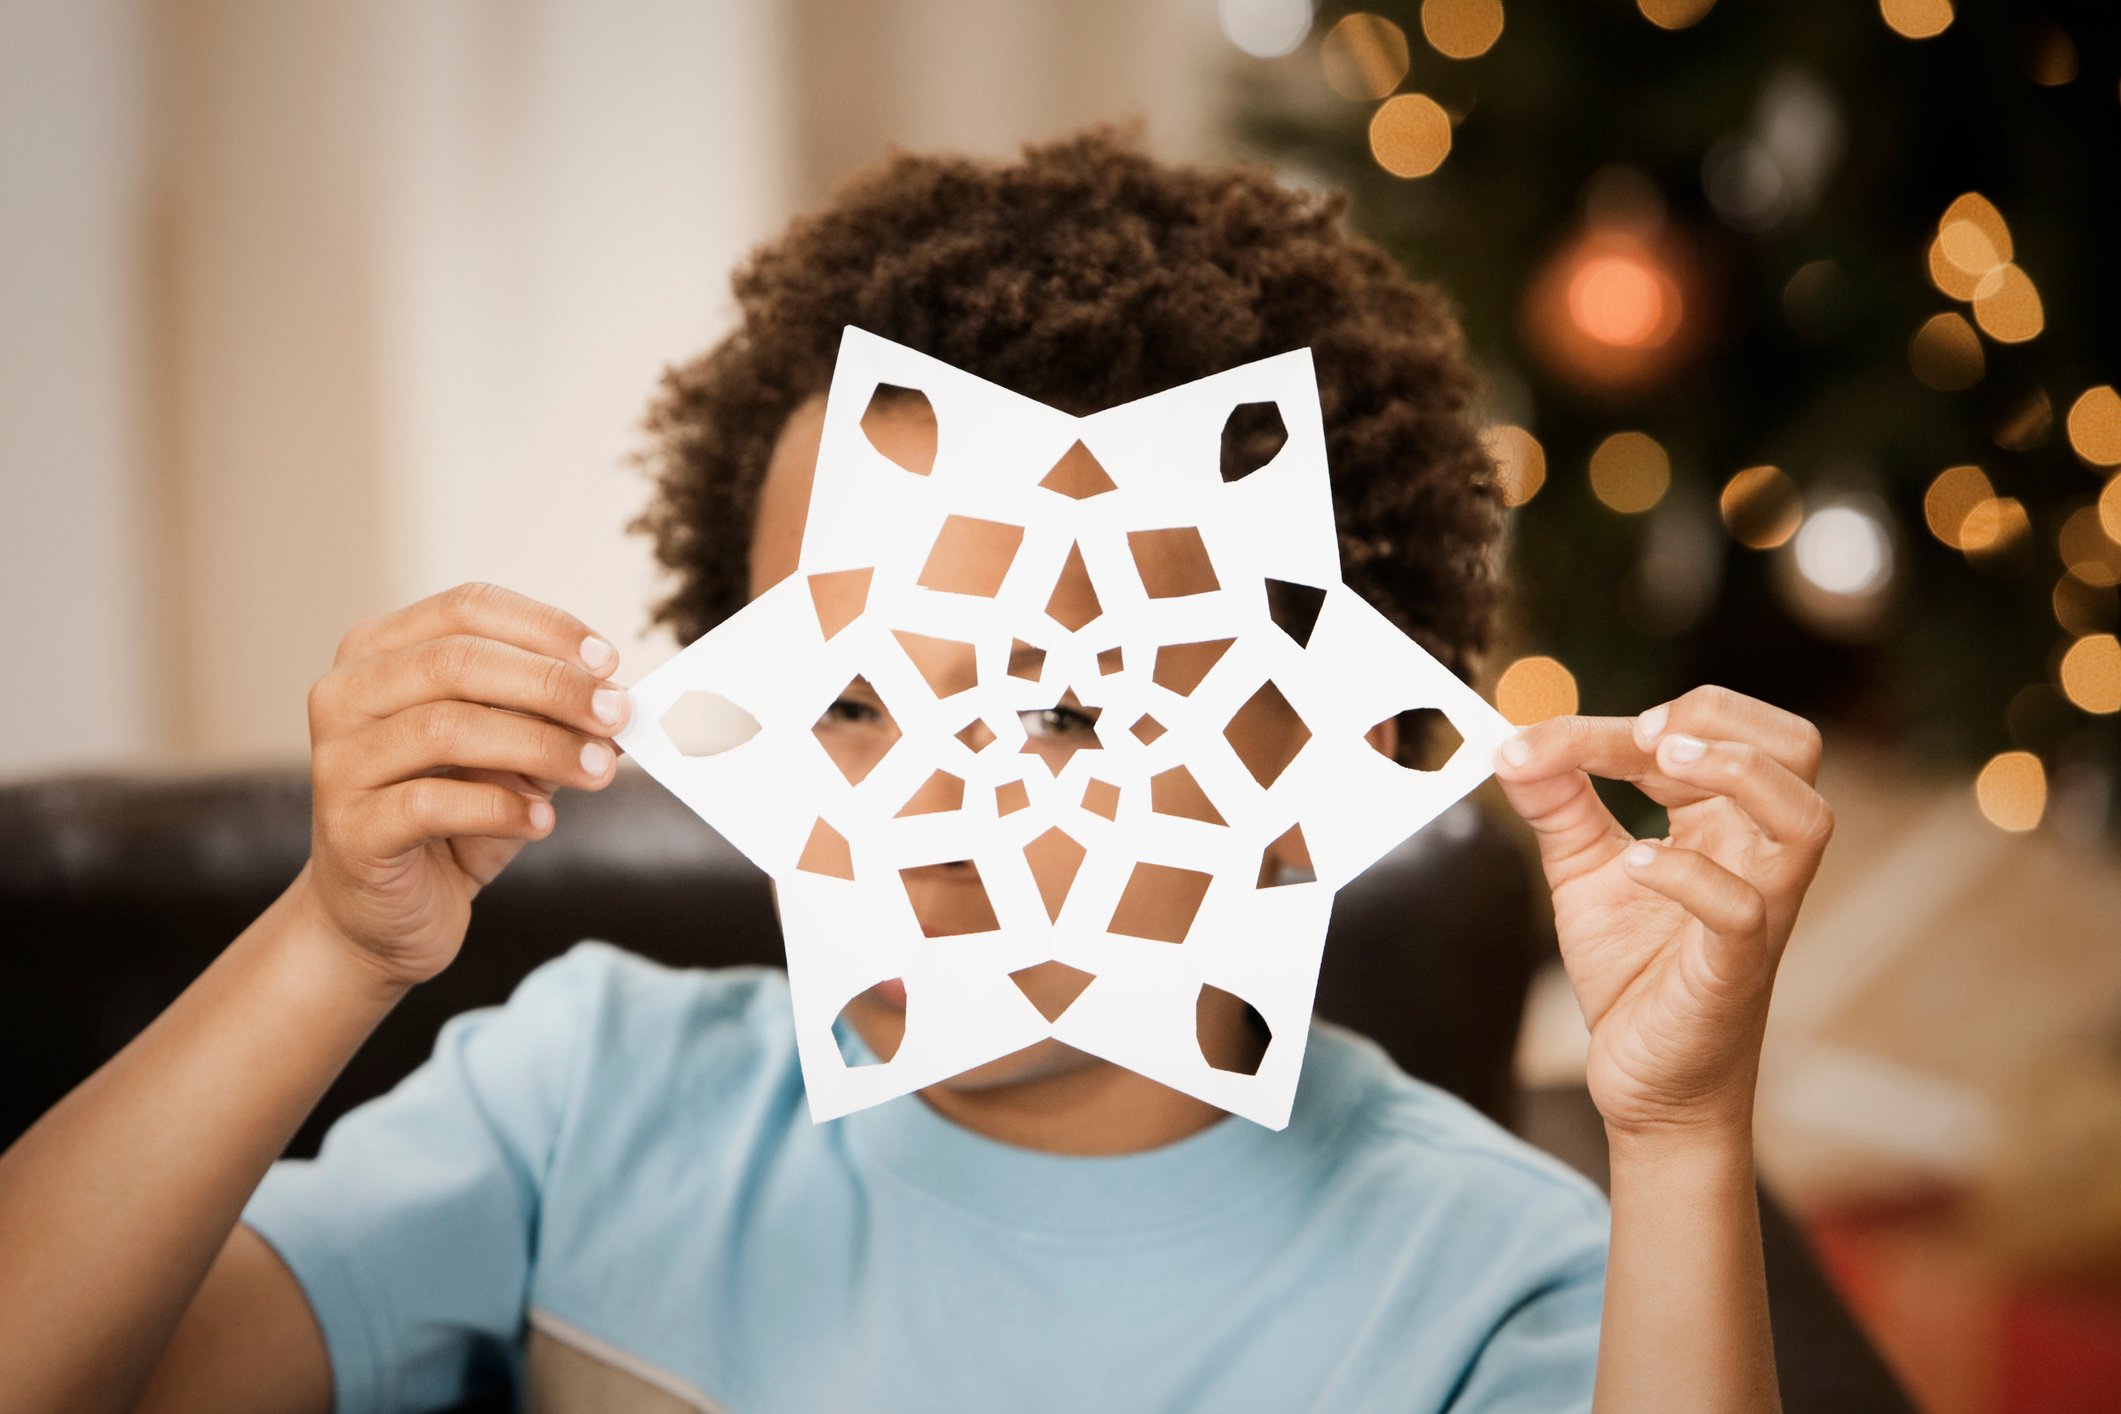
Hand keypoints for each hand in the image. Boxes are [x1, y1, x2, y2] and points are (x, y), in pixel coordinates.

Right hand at [297, 582, 626, 988]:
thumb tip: (616, 701)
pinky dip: (502, 808)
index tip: (608, 662)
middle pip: (457, 662)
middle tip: (616, 716)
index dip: (544, 628)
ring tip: (597, 771)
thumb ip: (549, 719)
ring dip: (540, 746)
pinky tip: (542, 821)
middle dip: (551, 686)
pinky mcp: (350, 830)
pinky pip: (433, 804)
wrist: (385, 913)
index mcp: (379, 652)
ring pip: (447, 728)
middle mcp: (346, 695)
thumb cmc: (449, 818)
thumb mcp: (509, 756)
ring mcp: (339, 762)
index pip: (467, 608)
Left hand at [1491, 686, 1833, 1143]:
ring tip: (1660, 764)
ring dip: (1737, 773)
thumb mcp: (1582, 870)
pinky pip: (1744, 909)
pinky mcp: (1735, 968)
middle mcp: (1755, 856)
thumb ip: (1554, 804)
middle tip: (1646, 740)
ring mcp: (1759, 911)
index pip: (1710, 732)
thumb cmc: (1632, 971)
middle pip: (1798, 747)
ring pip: (1806, 817)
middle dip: (1724, 720)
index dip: (1637, 719)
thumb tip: (1512, 743)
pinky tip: (1633, 864)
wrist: (1644, 1081)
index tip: (1556, 740)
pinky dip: (1688, 874)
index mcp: (1724, 822)